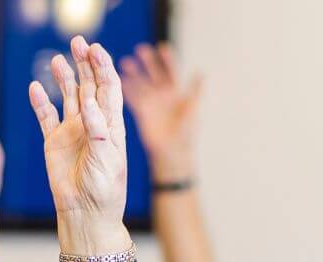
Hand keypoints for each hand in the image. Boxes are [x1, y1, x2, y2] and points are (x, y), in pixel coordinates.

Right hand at [29, 36, 128, 253]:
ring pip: (68, 95)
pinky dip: (40, 101)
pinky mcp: (54, 142)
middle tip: (78, 42)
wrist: (85, 215)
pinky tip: (36, 87)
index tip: (96, 50)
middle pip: (89, 85)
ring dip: (64, 76)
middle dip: (85, 63)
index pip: (108, 89)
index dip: (103, 68)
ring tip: (58, 59)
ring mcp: (73, 131)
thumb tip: (89, 103)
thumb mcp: (108, 161)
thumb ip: (99, 131)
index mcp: (111, 126)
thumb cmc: (104, 192)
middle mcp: (92, 124)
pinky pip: (46, 116)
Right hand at [119, 42, 201, 179]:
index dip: (167, 60)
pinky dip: (127, 90)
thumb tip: (201, 72)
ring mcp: (151, 103)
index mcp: (176, 92)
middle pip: (153, 74)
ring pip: (141, 84)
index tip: (162, 47)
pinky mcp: (142, 113)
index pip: (171, 71)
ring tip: (124, 63)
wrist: (173, 152)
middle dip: (147, 62)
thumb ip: (195, 90)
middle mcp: (162, 95)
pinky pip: (133, 98)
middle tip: (140, 49)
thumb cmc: (186, 133)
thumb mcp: (193, 109)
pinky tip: (120, 81)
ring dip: (133, 74)